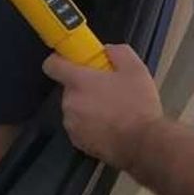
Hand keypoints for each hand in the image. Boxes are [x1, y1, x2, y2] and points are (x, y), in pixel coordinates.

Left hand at [43, 44, 161, 170]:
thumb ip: (118, 53)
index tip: (72, 63)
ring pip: (75, 109)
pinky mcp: (77, 142)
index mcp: (79, 81)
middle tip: (107, 91)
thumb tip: (107, 50)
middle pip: (69, 89)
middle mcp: (69, 102)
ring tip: (111, 112)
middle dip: (84, 88)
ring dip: (87, 108)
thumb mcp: (136, 69)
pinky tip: (109, 128)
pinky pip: (79, 127)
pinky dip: (89, 126)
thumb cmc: (137, 104)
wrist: (141, 143)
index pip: (51, 65)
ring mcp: (71, 124)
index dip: (59, 61)